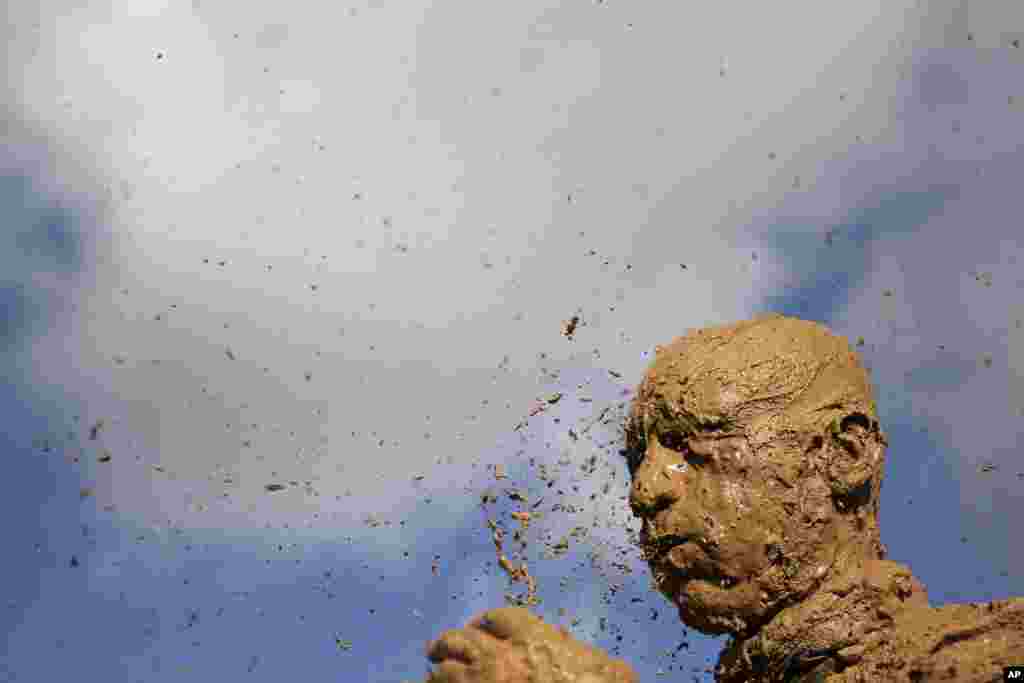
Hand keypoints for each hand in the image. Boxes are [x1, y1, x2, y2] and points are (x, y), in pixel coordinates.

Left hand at [425, 606, 636, 682]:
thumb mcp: (608, 667)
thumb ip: (585, 652)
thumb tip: (577, 646)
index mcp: (533, 638)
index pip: (499, 620)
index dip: (485, 623)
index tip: (479, 627)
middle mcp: (501, 657)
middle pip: (462, 639)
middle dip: (450, 642)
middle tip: (439, 648)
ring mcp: (483, 682)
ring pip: (446, 669)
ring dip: (439, 668)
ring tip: (433, 672)